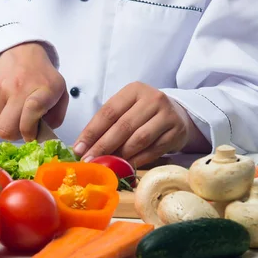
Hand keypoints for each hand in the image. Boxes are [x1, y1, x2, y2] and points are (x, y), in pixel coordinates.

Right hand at [0, 42, 67, 141]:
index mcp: (42, 89)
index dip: (30, 131)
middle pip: (6, 129)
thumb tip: (42, 134)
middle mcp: (17, 88)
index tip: (32, 133)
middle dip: (15, 135)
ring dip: (6, 125)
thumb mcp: (59, 91)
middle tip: (22, 128)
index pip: (31, 114)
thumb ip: (56, 117)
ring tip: (14, 114)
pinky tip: (6, 104)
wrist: (17, 49)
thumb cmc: (40, 74)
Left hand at [73, 82, 208, 167]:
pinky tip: (125, 167)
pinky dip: (137, 160)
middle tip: (89, 161)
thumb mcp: (126, 109)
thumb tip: (84, 148)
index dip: (91, 132)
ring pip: (139, 139)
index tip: (79, 149)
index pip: (108, 112)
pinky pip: (153, 150)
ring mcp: (167, 115)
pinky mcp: (176, 132)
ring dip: (120, 155)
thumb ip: (107, 124)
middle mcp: (152, 99)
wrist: (178, 115)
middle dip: (103, 146)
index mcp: (133, 90)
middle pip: (123, 126)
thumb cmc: (143, 113)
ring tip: (106, 165)